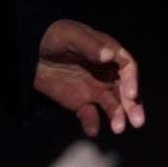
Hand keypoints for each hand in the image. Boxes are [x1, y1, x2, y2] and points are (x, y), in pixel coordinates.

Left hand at [34, 18, 146, 137]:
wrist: (30, 52)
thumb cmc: (54, 37)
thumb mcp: (71, 36)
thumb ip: (90, 46)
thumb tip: (109, 56)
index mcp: (108, 53)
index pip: (127, 67)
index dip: (132, 80)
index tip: (130, 94)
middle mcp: (106, 73)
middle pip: (125, 90)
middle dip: (133, 106)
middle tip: (138, 121)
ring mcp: (94, 88)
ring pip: (112, 105)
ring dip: (118, 116)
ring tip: (118, 128)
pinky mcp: (80, 102)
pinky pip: (90, 115)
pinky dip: (92, 123)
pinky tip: (92, 130)